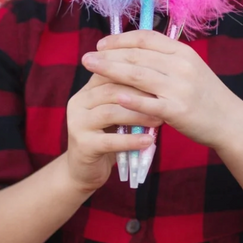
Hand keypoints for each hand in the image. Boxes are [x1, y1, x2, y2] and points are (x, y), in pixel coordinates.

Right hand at [65, 71, 161, 193]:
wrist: (84, 170)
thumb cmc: (107, 136)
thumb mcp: (116, 113)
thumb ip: (128, 97)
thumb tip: (160, 84)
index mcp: (87, 90)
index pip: (111, 73)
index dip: (136, 74)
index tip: (161, 77)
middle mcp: (78, 102)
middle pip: (110, 90)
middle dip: (139, 94)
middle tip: (164, 99)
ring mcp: (77, 124)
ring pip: (110, 113)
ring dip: (138, 116)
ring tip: (159, 120)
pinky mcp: (82, 146)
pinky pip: (109, 141)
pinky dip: (131, 141)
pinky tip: (149, 141)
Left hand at [82, 30, 242, 149]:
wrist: (229, 121)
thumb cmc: (204, 95)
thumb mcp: (189, 68)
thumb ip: (165, 58)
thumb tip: (134, 50)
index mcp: (182, 52)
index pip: (145, 38)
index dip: (120, 39)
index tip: (102, 44)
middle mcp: (181, 66)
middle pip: (137, 55)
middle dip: (108, 55)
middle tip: (86, 57)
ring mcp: (180, 87)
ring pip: (137, 75)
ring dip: (110, 70)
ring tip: (90, 68)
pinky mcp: (178, 110)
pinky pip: (149, 103)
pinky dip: (130, 98)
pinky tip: (113, 95)